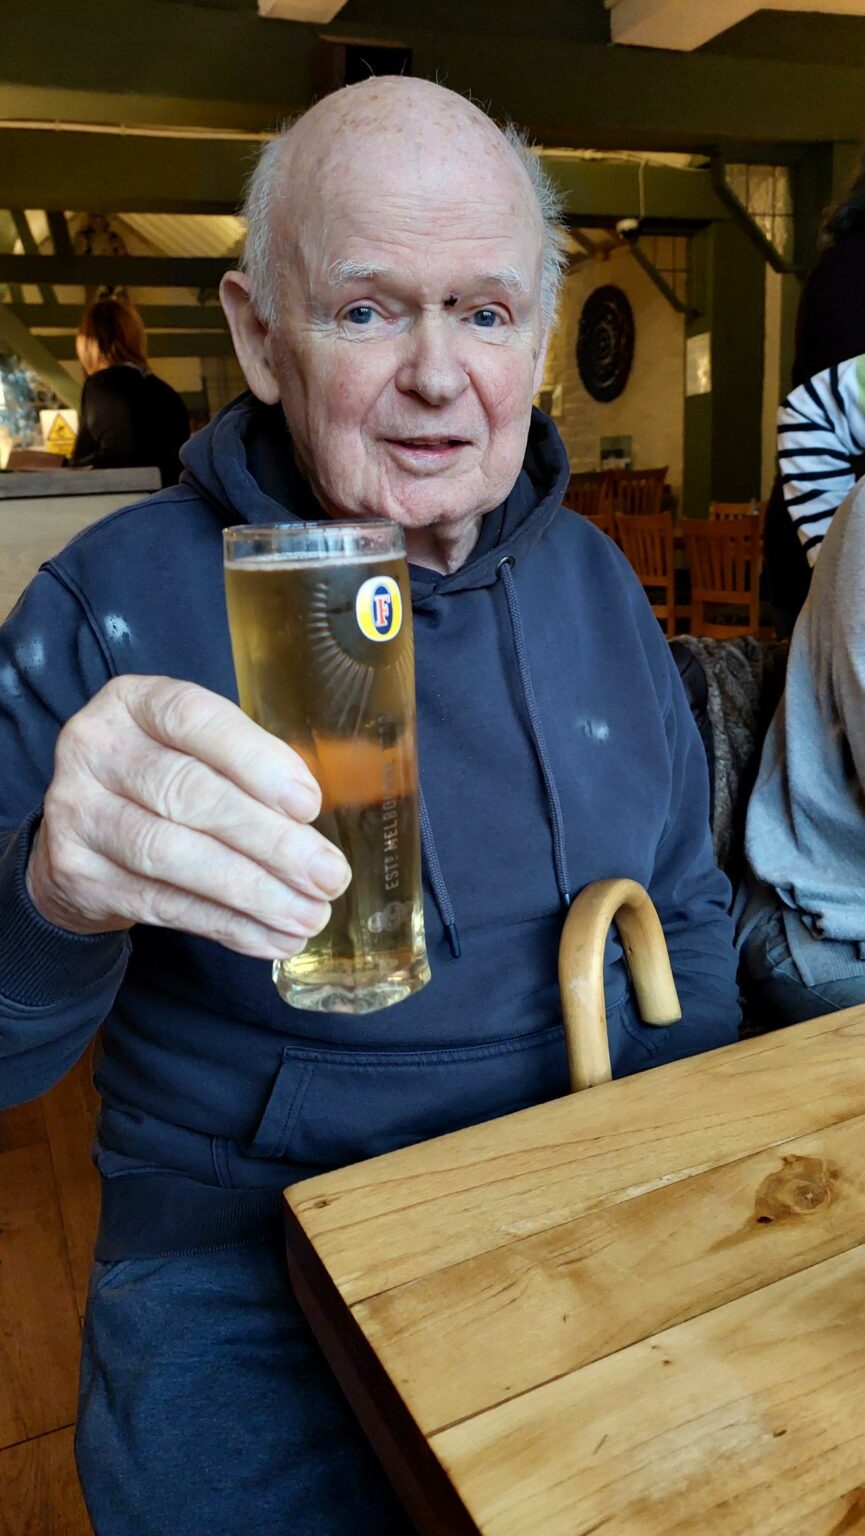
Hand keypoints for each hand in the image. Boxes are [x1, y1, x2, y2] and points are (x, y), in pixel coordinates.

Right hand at [26, 676, 350, 959]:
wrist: (83, 836)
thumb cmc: (166, 782)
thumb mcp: (202, 751)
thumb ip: (259, 766)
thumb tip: (338, 800)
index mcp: (135, 702)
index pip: (195, 719)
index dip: (256, 761)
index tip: (310, 805)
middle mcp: (96, 748)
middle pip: (189, 795)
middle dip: (269, 841)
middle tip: (328, 875)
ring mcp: (78, 812)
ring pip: (173, 856)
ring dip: (252, 892)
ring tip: (308, 914)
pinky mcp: (77, 874)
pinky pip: (162, 904)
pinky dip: (226, 924)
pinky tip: (271, 936)